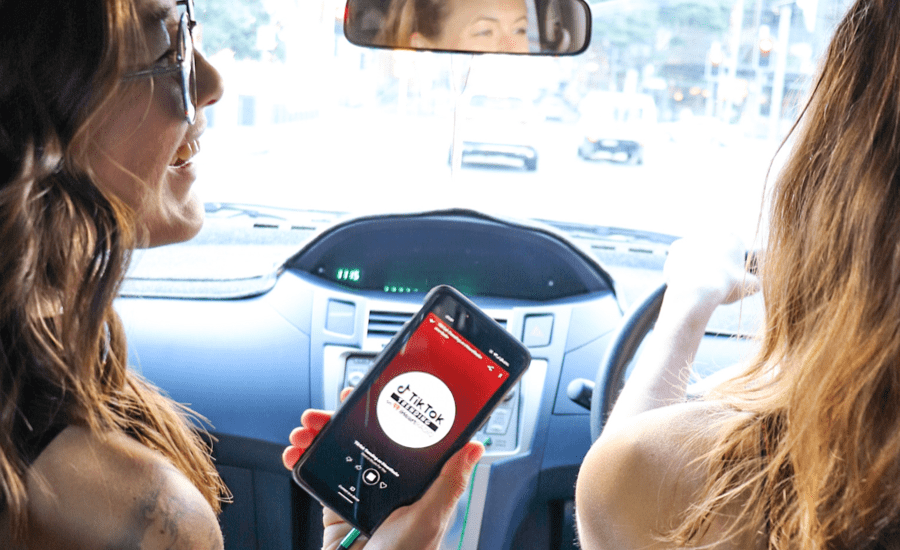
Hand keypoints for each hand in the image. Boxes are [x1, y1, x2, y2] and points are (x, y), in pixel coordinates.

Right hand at [282, 388, 485, 549]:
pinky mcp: (337, 506)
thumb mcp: (430, 518)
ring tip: (303, 431)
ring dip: (316, 436)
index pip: (402, 434)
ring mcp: (361, 492)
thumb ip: (449, 483)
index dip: (385, 410)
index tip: (369, 392)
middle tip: (324, 411)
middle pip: (363, 437)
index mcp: (415, 480)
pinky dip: (301, 461)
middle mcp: (388, 481)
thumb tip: (474, 447)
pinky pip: (317, 476)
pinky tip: (294, 453)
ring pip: (336, 451)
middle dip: (340, 420)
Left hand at [663, 233, 759, 308]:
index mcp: (731, 237)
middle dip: (714, 261)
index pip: (734, 249)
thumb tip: (756, 283)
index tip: (728, 275)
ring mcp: (691, 238)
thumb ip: (755, 281)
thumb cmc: (726, 285)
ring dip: (698, 263)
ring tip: (699, 281)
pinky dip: (683, 268)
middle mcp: (711, 232)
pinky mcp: (675, 248)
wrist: (697, 290)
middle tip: (713, 279)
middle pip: (714, 249)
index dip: (732, 263)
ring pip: (697, 253)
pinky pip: (681, 259)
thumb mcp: (750, 285)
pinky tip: (686, 279)